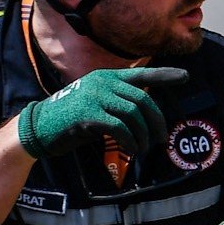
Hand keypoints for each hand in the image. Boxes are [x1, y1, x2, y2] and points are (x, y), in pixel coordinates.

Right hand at [15, 67, 186, 160]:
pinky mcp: (88, 114)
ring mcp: (94, 96)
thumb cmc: (71, 120)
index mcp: (106, 77)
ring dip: (143, 134)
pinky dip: (130, 141)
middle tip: (161, 138)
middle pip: (142, 99)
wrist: (38, 127)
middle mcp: (102, 82)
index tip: (185, 77)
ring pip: (133, 113)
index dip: (164, 75)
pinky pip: (120, 127)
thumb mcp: (97, 104)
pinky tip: (132, 150)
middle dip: (156, 121)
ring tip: (144, 148)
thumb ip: (118, 103)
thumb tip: (146, 115)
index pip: (141, 74)